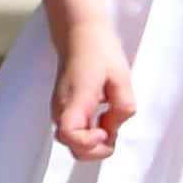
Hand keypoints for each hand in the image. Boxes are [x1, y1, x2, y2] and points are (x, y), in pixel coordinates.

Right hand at [48, 27, 137, 162]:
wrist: (78, 33)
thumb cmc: (99, 51)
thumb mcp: (121, 79)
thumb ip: (123, 109)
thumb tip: (114, 128)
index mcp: (75, 100)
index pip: (70, 136)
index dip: (90, 143)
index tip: (106, 129)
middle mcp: (61, 108)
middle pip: (72, 147)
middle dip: (96, 149)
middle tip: (113, 131)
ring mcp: (60, 109)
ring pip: (72, 141)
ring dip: (93, 142)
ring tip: (109, 122)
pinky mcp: (63, 107)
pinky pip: (73, 131)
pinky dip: (88, 133)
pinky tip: (101, 118)